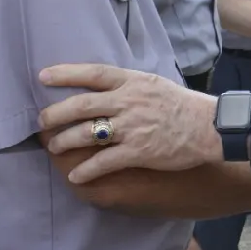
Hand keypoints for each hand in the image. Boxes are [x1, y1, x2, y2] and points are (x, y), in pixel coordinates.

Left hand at [38, 64, 221, 181]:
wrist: (208, 127)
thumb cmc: (182, 105)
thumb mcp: (154, 84)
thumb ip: (128, 85)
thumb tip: (103, 87)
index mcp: (133, 81)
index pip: (94, 73)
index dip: (66, 74)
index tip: (43, 76)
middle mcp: (128, 101)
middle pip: (82, 105)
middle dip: (56, 114)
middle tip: (42, 122)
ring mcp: (132, 127)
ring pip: (87, 133)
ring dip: (65, 141)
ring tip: (55, 147)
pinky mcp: (139, 151)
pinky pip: (104, 162)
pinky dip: (86, 170)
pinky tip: (76, 176)